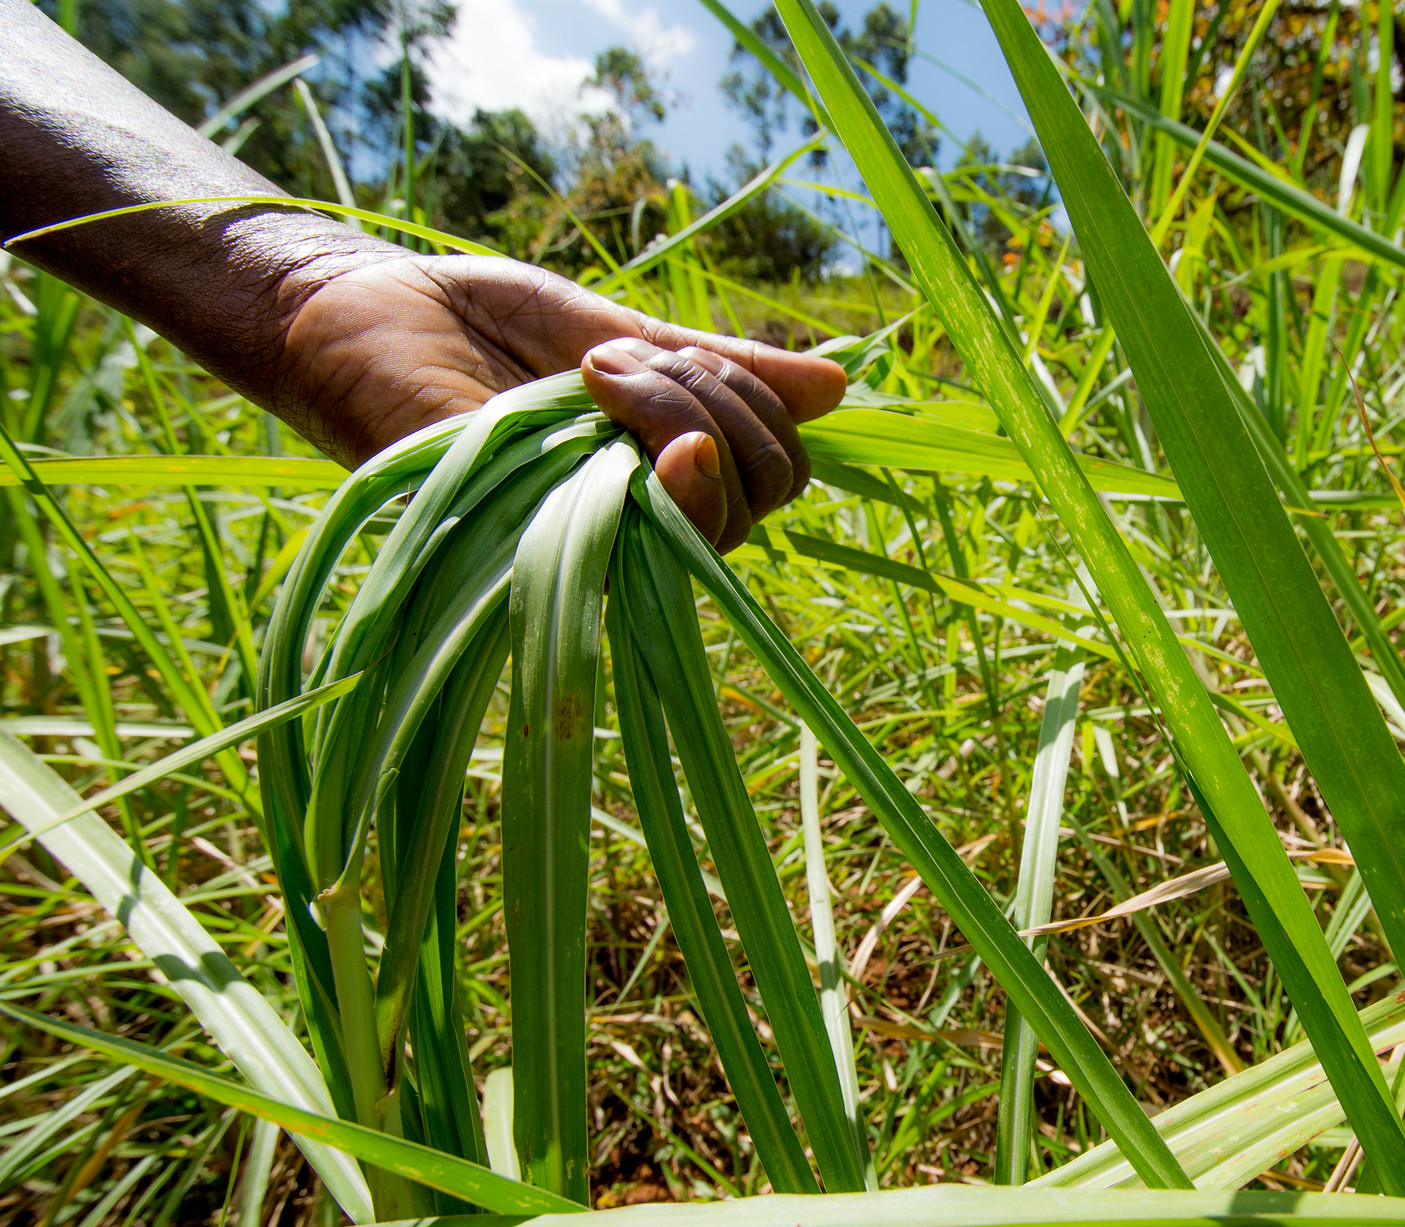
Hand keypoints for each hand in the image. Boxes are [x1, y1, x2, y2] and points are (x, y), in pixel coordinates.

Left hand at [275, 252, 844, 550]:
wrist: (366, 304)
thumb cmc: (479, 321)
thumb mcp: (620, 333)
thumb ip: (719, 368)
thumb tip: (839, 387)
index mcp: (661, 471)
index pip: (771, 477)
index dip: (759, 414)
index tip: (669, 352)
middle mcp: (635, 518)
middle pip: (756, 501)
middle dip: (721, 409)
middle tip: (617, 361)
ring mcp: (587, 537)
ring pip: (712, 522)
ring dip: (677, 421)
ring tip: (592, 374)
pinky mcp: (529, 546)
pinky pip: (637, 544)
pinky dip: (655, 481)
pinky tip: (619, 419)